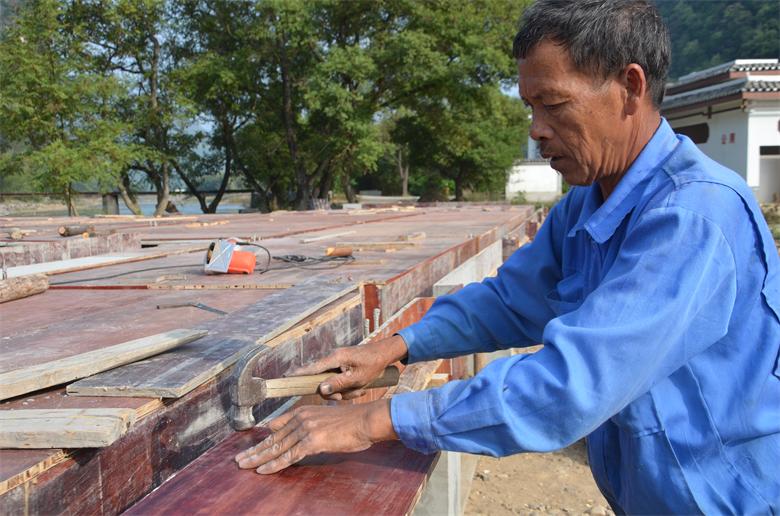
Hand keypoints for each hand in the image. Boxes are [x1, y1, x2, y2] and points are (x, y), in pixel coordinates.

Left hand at [234, 399, 396, 473]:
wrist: (366, 420)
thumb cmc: (352, 422)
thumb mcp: (326, 418)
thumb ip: (311, 424)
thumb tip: (301, 432)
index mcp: (303, 412)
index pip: (277, 428)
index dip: (264, 439)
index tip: (253, 448)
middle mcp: (300, 418)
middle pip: (273, 438)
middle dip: (255, 450)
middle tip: (239, 460)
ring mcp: (305, 429)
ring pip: (277, 448)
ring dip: (258, 459)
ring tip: (244, 466)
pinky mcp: (312, 441)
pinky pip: (289, 456)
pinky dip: (274, 465)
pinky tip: (262, 470)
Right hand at [290, 335, 407, 400]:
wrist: (384, 355)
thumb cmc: (372, 365)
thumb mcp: (357, 378)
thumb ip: (338, 384)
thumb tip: (320, 389)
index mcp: (335, 358)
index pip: (311, 368)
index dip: (298, 374)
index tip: (283, 378)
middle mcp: (333, 359)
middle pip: (322, 380)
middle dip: (334, 392)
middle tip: (345, 397)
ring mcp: (337, 363)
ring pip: (332, 383)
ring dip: (344, 391)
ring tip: (359, 390)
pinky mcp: (342, 367)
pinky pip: (339, 382)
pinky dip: (348, 388)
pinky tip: (360, 388)